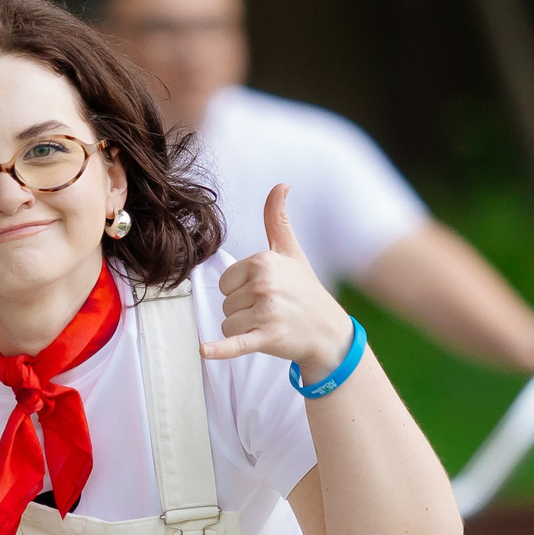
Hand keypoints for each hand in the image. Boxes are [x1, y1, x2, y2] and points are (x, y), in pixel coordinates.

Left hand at [202, 185, 354, 375]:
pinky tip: (205, 351)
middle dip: (243, 311)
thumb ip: (278, 219)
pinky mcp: (267, 337)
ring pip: (227, 324)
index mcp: (263, 262)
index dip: (241, 290)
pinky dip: (220, 349)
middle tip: (272, 310)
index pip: (226, 282)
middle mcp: (264, 284)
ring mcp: (266, 312)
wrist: (328, 332)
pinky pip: (235, 343)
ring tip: (270, 324)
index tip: (265, 293)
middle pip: (226, 303)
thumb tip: (281, 184)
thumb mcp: (291, 252)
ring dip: (244, 329)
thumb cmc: (305, 290)